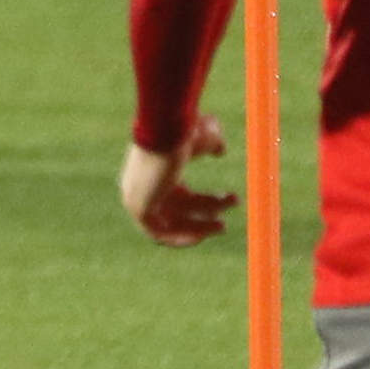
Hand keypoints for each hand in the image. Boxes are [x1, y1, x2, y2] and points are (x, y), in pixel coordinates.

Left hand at [120, 124, 235, 247]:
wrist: (165, 132)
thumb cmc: (183, 130)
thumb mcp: (203, 135)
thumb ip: (211, 143)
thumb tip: (220, 149)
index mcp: (154, 171)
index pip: (181, 196)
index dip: (206, 202)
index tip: (230, 199)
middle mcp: (144, 187)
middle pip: (179, 210)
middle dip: (207, 213)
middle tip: (232, 209)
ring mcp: (138, 199)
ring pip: (172, 222)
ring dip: (199, 227)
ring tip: (222, 227)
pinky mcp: (137, 210)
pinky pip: (158, 234)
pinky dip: (179, 238)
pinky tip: (201, 237)